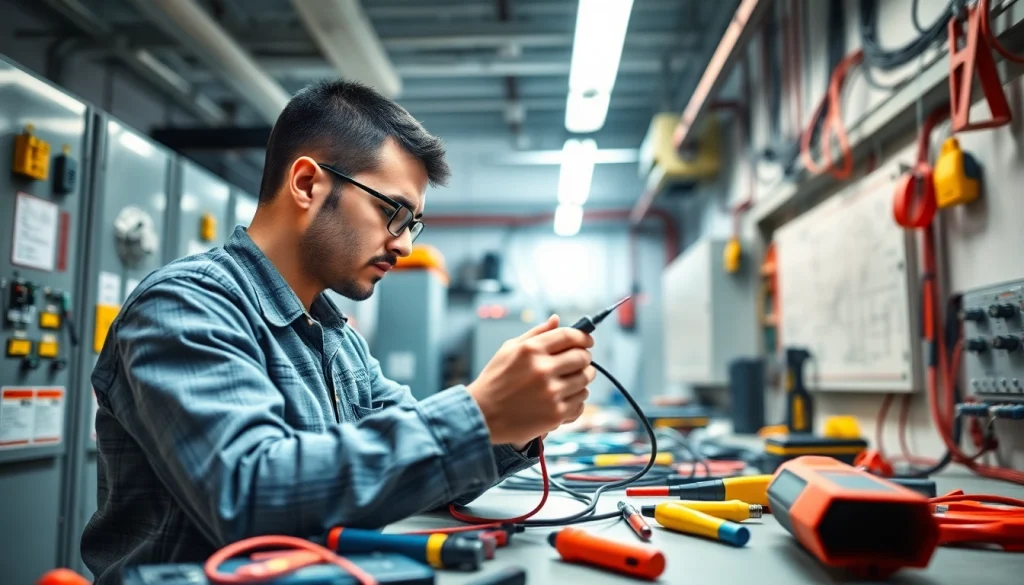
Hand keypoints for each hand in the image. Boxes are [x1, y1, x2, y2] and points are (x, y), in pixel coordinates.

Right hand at [467, 315, 595, 445]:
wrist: (483, 415)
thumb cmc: (495, 380)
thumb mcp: (509, 349)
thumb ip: (536, 333)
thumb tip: (557, 319)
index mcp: (531, 350)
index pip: (570, 336)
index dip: (584, 337)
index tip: (587, 341)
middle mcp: (543, 370)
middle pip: (582, 358)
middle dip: (584, 358)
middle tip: (579, 362)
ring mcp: (551, 393)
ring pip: (585, 381)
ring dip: (581, 379)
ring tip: (569, 381)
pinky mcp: (555, 414)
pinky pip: (580, 402)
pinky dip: (576, 399)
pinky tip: (564, 398)